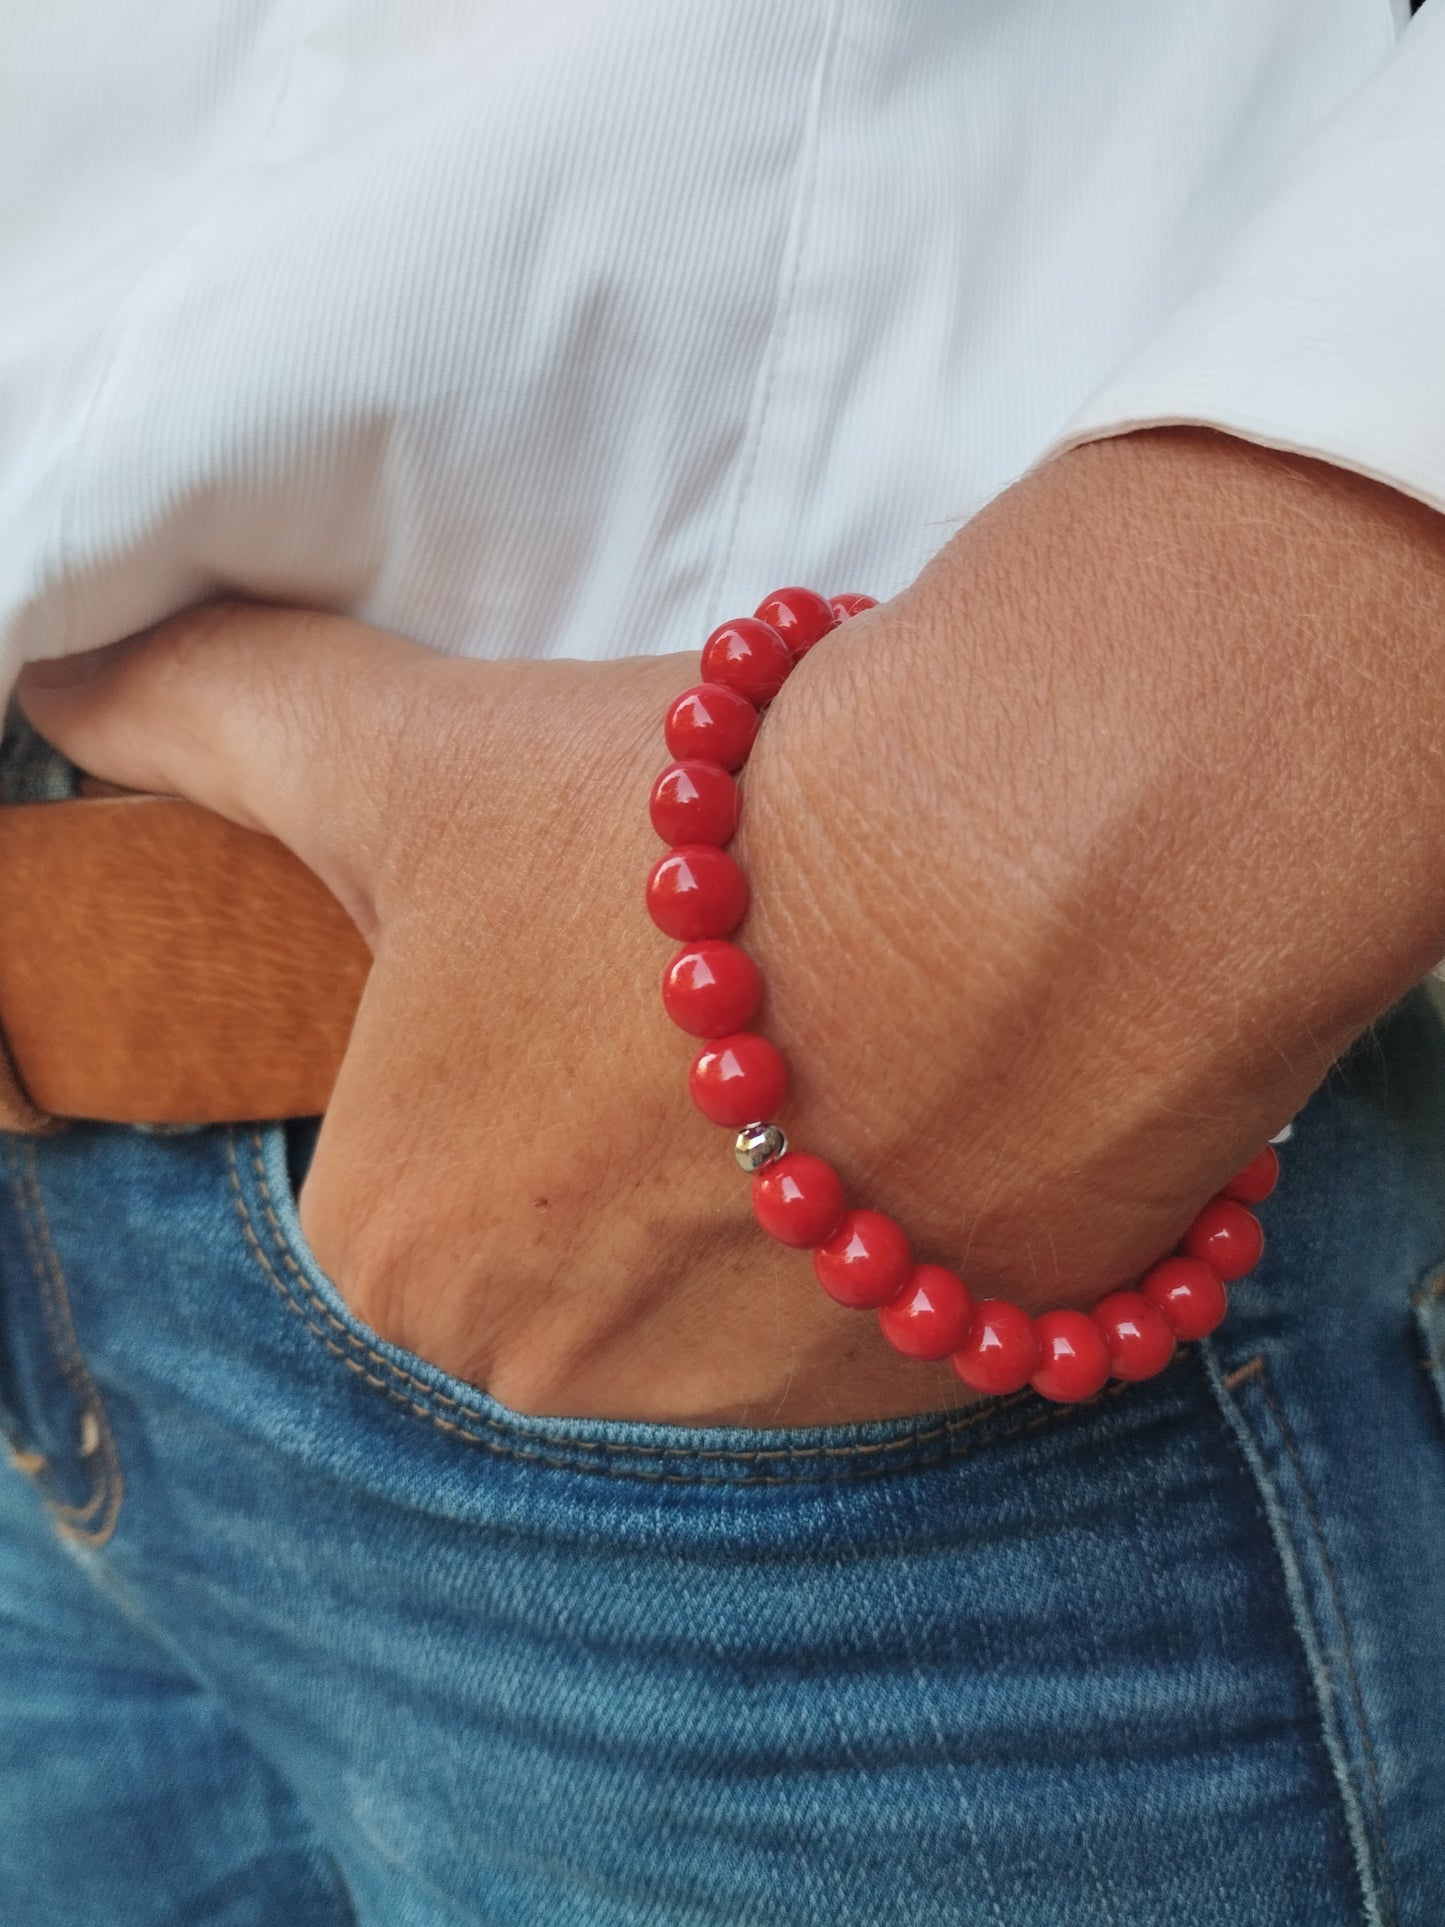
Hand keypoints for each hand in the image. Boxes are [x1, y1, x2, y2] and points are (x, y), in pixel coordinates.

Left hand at [19, 430, 1444, 1426]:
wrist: (1026, 884)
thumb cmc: (682, 836)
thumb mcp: (412, 761)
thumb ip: (221, 724)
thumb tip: (65, 676)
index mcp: (399, 1255)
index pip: (422, 1152)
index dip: (517, 1018)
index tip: (607, 934)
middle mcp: (558, 1376)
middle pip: (581, 1218)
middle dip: (650, 1101)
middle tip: (741, 961)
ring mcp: (763, 1408)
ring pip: (747, 1260)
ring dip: (793, 1152)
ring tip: (861, 999)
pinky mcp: (944, 1388)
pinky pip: (895, 1286)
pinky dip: (912, 1189)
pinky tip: (957, 1069)